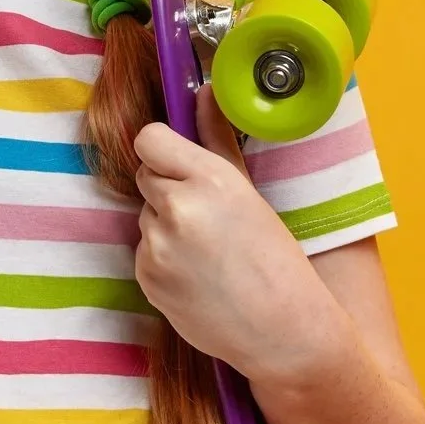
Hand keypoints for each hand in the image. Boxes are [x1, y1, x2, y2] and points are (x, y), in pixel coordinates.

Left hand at [132, 85, 344, 380]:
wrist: (281, 331)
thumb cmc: (275, 260)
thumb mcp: (250, 192)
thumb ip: (217, 139)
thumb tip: (204, 92)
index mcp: (209, 180)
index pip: (149, 139)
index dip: (162, 150)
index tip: (178, 162)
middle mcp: (177, 208)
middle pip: (146, 175)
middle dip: (168, 189)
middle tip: (206, 215)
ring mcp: (156, 245)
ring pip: (145, 215)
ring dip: (166, 226)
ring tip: (207, 252)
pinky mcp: (146, 277)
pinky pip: (143, 251)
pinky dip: (162, 259)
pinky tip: (197, 275)